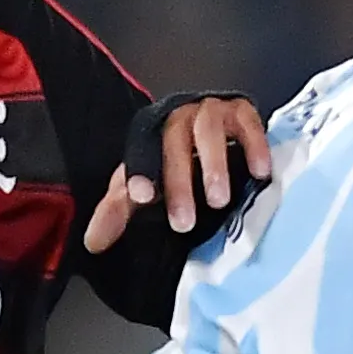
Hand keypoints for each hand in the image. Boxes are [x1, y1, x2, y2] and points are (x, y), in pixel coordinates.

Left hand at [84, 95, 273, 250]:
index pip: (140, 150)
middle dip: (178, 183)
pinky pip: (247, 123)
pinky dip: (254, 145)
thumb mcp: (145, 188)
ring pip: (208, 129)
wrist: (216, 139)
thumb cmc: (175, 168)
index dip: (140, 172)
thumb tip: (93, 242)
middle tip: (184, 223)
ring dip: (212, 164)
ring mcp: (210, 111)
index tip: (141, 198)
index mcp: (150, 135)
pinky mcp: (241, 111)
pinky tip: (259, 172)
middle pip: (173, 142)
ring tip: (219, 200)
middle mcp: (177, 118)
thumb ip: (119, 211)